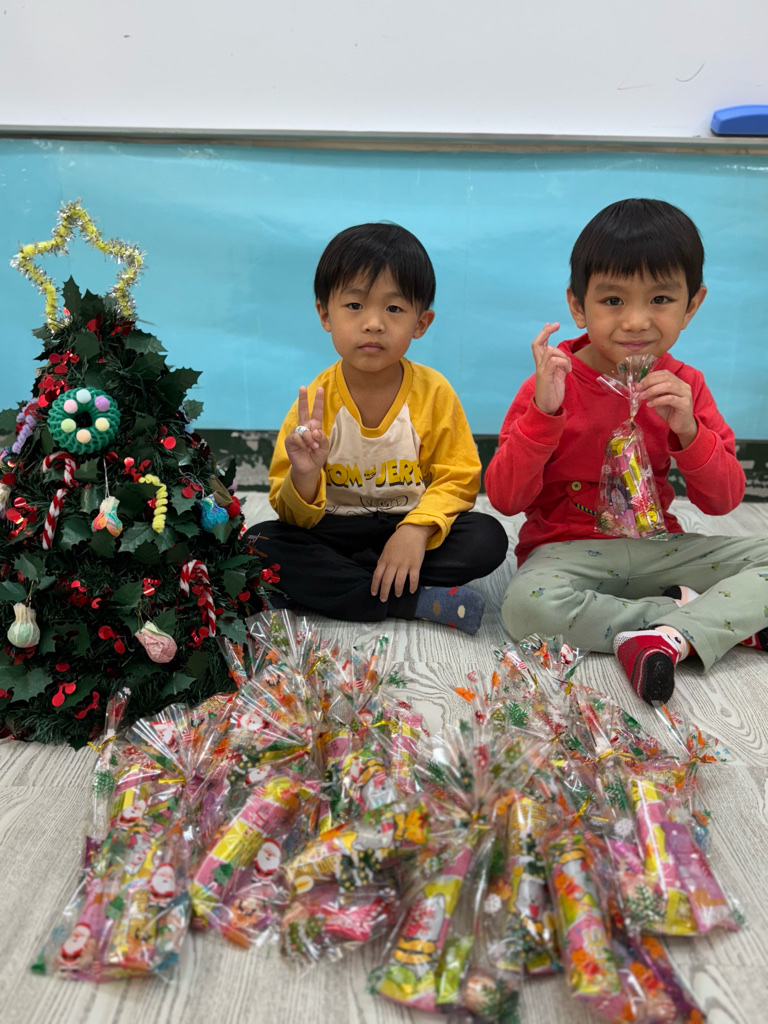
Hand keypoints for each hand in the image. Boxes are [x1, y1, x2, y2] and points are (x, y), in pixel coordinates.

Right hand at [285, 386, 328, 501]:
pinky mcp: (290, 440)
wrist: (309, 467)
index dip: (318, 400)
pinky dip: (303, 443)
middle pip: (303, 410)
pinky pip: (297, 437)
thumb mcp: (325, 446)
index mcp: (315, 426)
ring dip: (310, 439)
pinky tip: (305, 448)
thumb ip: (322, 437)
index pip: (317, 411)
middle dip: (303, 399)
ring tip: (312, 447)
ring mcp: (297, 433)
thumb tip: (313, 429)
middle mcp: (305, 427)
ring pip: (304, 429)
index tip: (320, 388)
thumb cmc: (317, 455)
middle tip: (302, 387)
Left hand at [371, 524, 433, 600]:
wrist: (412, 532)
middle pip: (386, 581)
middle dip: (384, 592)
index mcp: (385, 560)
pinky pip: (414, 579)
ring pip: (399, 582)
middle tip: (383, 600)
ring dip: (397, 591)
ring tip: (397, 595)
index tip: (374, 594)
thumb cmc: (398, 541)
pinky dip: (412, 586)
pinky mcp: (415, 564)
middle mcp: (394, 563)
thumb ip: (382, 561)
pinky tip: (411, 590)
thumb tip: (379, 572)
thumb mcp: (386, 550)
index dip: (375, 586)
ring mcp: (405, 564)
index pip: (377, 576)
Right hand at [532, 322, 569, 414]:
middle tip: (555, 325)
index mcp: (542, 364)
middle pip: (537, 343)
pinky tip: (567, 371)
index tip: (550, 324)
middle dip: (546, 332)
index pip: (539, 345)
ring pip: (550, 350)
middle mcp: (540, 365)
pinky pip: (554, 361)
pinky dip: (564, 363)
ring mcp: (541, 370)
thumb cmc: (552, 393)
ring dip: (563, 356)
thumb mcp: (558, 376)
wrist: (547, 408)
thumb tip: (564, 357)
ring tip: (568, 367)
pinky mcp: (545, 376)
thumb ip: (559, 365)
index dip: (544, 333)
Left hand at [640, 370, 696, 447]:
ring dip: (652, 390)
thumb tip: (639, 386)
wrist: (681, 426)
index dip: (651, 376)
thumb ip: (652, 392)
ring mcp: (685, 394)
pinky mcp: (684, 404)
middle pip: (666, 378)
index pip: (664, 373)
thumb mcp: (658, 400)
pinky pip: (669, 399)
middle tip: (638, 389)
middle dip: (649, 382)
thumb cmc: (670, 412)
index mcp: (678, 382)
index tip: (639, 383)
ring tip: (642, 396)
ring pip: (668, 386)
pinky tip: (649, 404)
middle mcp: (683, 386)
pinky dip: (657, 400)